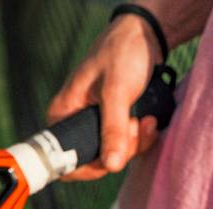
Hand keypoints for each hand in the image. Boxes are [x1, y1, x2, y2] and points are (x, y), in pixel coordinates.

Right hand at [46, 14, 164, 180]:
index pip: (63, 159)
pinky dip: (141, 138)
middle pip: (95, 161)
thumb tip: (111, 165)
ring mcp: (98, 125)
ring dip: (135, 142)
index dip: (86, 167)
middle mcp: (77, 123)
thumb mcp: (117, 90)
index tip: (109, 159)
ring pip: (115, 154)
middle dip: (120, 149)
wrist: (145, 36)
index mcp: (64, 113)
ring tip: (144, 119)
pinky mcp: (117, 124)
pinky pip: (128, 145)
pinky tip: (148, 120)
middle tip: (134, 125)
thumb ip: (113, 128)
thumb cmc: (122, 53)